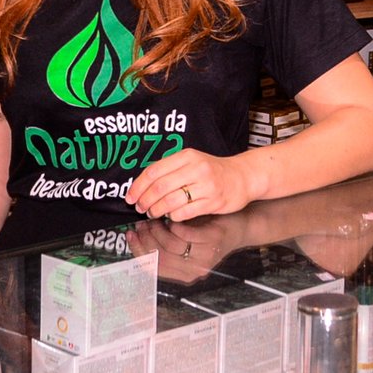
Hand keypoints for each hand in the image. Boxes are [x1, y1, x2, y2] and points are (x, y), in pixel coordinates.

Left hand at [124, 148, 255, 221]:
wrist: (242, 176)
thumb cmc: (213, 171)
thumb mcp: (192, 161)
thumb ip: (170, 170)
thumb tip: (142, 186)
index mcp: (187, 156)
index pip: (155, 170)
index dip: (138, 186)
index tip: (130, 196)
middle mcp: (196, 168)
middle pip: (160, 187)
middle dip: (145, 200)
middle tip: (140, 207)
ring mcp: (206, 186)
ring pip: (171, 201)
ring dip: (156, 210)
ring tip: (152, 213)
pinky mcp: (213, 201)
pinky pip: (185, 212)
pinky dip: (173, 216)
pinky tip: (171, 215)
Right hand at [125, 217, 244, 283]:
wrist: (240, 225)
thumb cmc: (208, 231)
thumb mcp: (185, 242)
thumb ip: (164, 243)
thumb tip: (136, 233)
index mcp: (183, 275)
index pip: (152, 268)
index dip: (138, 251)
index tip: (129, 234)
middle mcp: (193, 272)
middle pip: (158, 257)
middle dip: (145, 238)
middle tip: (140, 222)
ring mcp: (203, 258)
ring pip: (169, 246)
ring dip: (157, 230)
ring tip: (154, 217)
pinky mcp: (211, 242)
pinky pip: (184, 235)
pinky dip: (174, 225)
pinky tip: (171, 216)